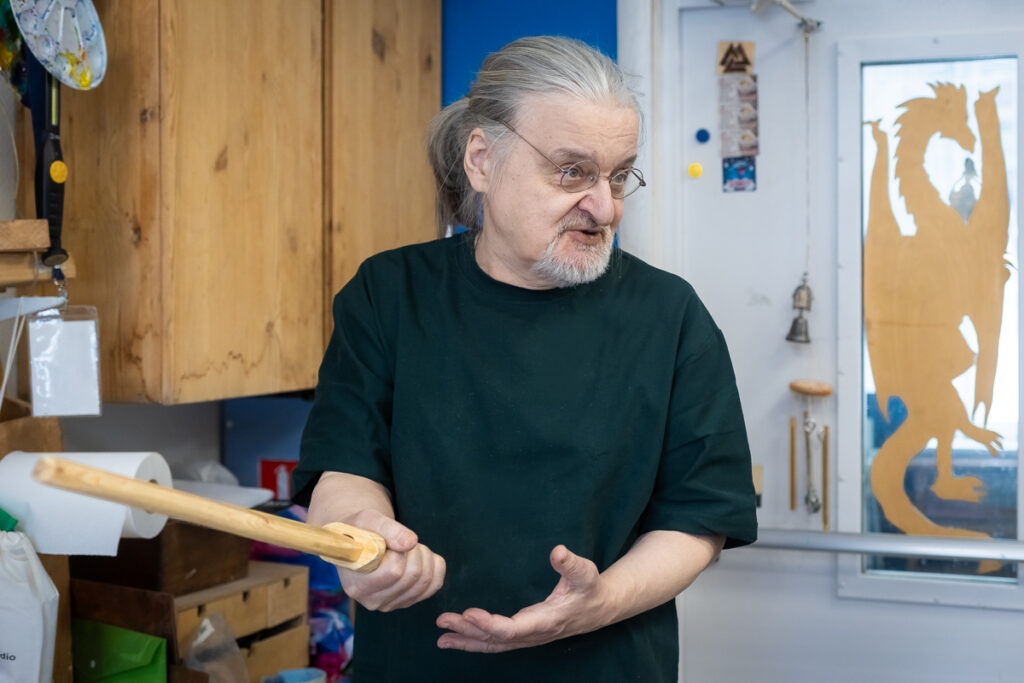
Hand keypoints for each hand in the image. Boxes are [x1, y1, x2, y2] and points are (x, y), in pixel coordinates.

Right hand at [335, 510, 445, 611]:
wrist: (359, 543)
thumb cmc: (360, 531)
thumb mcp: (366, 520)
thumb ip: (387, 529)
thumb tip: (411, 542)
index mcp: (357, 585)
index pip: (394, 572)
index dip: (399, 551)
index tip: (389, 541)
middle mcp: (373, 600)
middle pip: (413, 576)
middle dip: (413, 550)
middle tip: (401, 540)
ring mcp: (391, 604)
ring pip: (426, 580)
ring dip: (423, 555)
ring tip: (407, 547)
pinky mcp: (407, 601)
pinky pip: (435, 584)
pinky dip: (434, 564)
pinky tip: (419, 555)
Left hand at [436, 545, 612, 652]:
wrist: (599, 608)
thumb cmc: (590, 588)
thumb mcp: (586, 573)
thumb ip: (570, 563)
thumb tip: (558, 551)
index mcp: (546, 621)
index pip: (512, 629)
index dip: (488, 624)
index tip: (468, 612)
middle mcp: (534, 635)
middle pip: (496, 639)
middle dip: (468, 631)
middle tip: (442, 619)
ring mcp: (528, 638)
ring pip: (494, 645)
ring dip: (467, 641)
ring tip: (441, 638)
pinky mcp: (524, 636)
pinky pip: (497, 644)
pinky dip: (476, 643)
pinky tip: (457, 640)